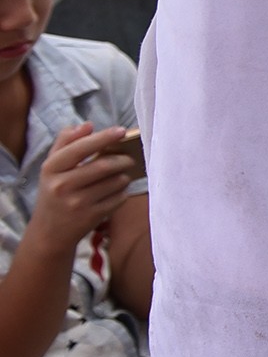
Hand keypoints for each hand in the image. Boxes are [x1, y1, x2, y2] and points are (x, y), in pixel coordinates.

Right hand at [25, 125, 136, 258]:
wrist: (49, 232)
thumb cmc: (54, 191)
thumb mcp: (52, 168)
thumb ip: (66, 142)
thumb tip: (88, 125)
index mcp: (50, 169)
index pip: (80, 148)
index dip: (103, 137)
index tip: (122, 130)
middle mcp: (61, 186)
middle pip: (103, 166)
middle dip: (123, 159)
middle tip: (129, 158)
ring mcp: (76, 203)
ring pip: (115, 182)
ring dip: (124, 176)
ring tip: (122, 174)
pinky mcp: (91, 217)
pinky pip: (119, 198)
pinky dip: (124, 192)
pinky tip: (118, 190)